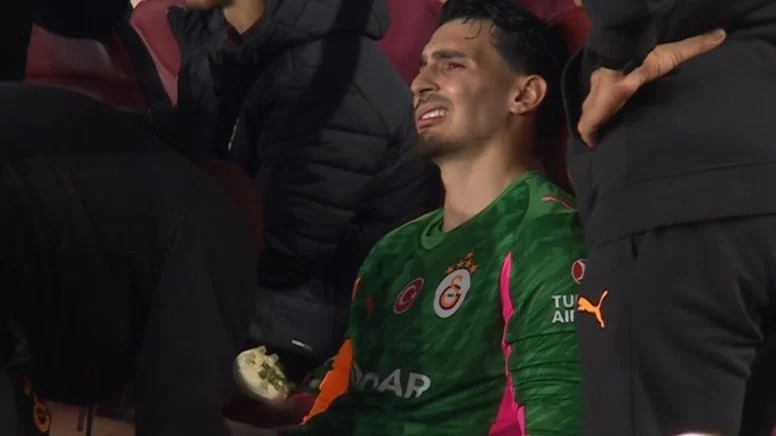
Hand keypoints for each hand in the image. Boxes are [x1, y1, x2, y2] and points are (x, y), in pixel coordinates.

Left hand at [578, 29, 726, 147]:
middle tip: (618, 136)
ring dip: (599, 132)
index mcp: (619, 85)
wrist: (624, 64)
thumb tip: (720, 35)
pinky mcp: (590, 118)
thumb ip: (694, 47)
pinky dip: (590, 141)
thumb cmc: (645, 61)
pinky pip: (586, 133)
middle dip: (608, 122)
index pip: (616, 98)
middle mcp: (604, 97)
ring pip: (592, 123)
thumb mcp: (673, 56)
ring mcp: (595, 108)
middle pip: (603, 112)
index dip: (619, 106)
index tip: (627, 116)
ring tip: (609, 147)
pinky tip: (597, 150)